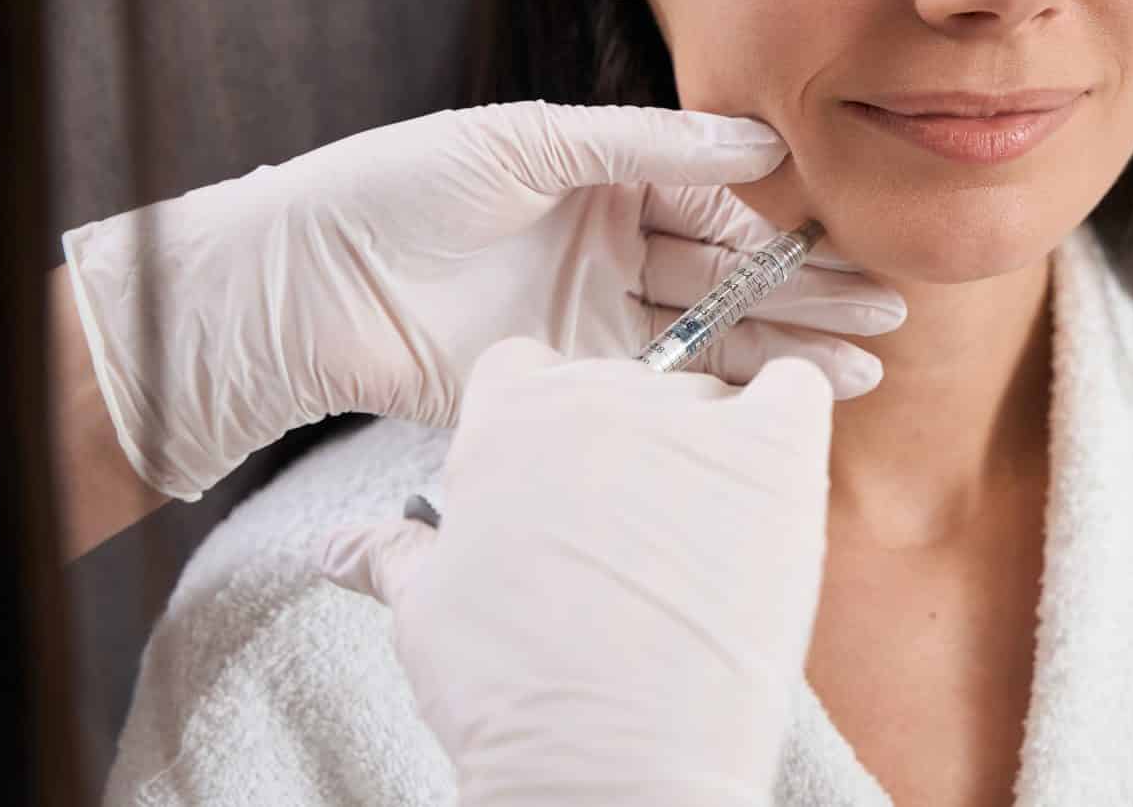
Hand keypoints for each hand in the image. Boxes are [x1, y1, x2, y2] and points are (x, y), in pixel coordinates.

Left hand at [59, 100, 900, 498]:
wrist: (304, 282)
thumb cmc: (403, 184)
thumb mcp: (531, 138)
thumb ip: (647, 145)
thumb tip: (758, 143)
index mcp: (603, 177)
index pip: (716, 200)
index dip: (785, 221)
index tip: (855, 233)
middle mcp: (609, 248)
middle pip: (730, 271)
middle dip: (810, 289)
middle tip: (893, 305)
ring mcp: (591, 320)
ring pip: (711, 335)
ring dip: (787, 345)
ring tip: (868, 361)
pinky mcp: (566, 387)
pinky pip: (660, 391)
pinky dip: (724, 395)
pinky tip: (787, 398)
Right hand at [322, 339, 829, 806]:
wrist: (612, 762)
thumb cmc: (514, 693)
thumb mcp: (427, 616)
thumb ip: (393, 553)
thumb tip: (336, 545)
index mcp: (504, 423)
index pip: (523, 370)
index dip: (539, 424)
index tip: (553, 484)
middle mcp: (596, 397)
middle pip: (617, 384)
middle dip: (622, 448)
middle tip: (627, 539)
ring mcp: (688, 420)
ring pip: (704, 397)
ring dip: (705, 452)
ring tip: (696, 547)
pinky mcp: (773, 454)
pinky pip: (796, 389)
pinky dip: (789, 415)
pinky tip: (770, 478)